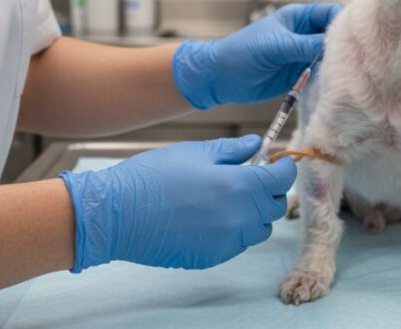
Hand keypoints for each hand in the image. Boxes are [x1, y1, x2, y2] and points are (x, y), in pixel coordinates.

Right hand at [59, 136, 296, 271]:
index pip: (282, 179)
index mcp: (239, 186)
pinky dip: (235, 230)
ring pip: (260, 228)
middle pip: (275, 206)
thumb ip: (232, 150)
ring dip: (254, 213)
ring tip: (228, 198)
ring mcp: (227, 241)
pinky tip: (211, 217)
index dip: (283, 167)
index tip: (277, 162)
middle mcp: (239, 218)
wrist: (117, 214)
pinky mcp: (213, 257)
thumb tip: (258, 144)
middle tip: (250, 177)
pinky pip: (239, 244)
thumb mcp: (195, 152)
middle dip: (268, 190)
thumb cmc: (152, 177)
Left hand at [172, 2, 341, 108]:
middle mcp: (304, 34)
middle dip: (346, 46)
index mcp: (299, 17)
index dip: (346, 22)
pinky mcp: (300, 74)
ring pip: (331, 57)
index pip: (331, 14)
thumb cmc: (241, 52)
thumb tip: (335, 45)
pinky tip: (337, 85)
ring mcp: (303, 54)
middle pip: (335, 36)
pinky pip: (322, 74)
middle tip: (359, 60)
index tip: (358, 37)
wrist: (221, 78)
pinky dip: (329, 79)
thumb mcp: (275, 46)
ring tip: (351, 75)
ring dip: (338, 65)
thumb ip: (305, 45)